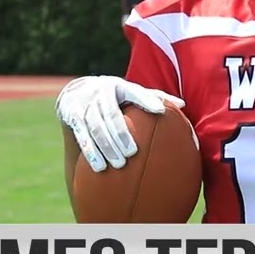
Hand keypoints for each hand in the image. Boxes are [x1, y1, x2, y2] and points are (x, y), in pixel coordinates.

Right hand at [55, 76, 185, 172]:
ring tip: (118, 165)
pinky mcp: (72, 114)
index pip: (135, 92)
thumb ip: (153, 98)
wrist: (77, 90)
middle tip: (132, 153)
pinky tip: (98, 167)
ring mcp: (85, 103)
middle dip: (121, 134)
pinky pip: (80, 134)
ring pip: (94, 126)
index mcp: (119, 86)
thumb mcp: (131, 92)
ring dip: (105, 146)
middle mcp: (101, 92)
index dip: (147, 100)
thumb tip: (183, 105)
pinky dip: (89, 151)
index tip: (161, 112)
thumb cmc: (114, 96)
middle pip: (111, 115)